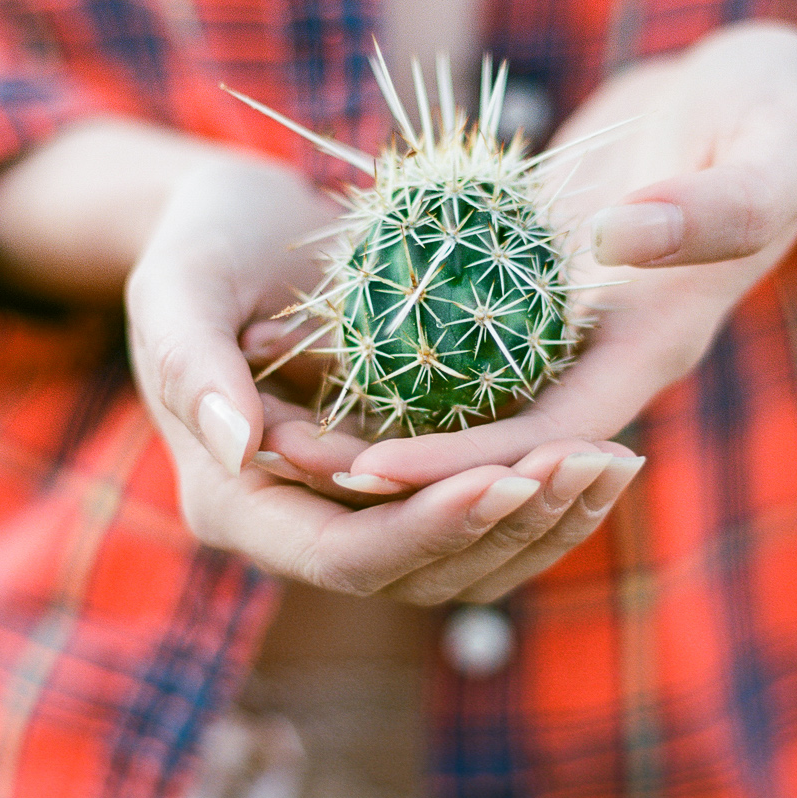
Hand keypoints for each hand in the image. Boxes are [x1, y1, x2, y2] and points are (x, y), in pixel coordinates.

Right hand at [124, 146, 644, 602]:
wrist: (233, 223)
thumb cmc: (200, 241)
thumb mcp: (179, 282)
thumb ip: (189, 361)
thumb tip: (242, 446)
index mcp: (232, 500)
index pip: (344, 555)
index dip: (428, 529)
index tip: (509, 478)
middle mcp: (295, 523)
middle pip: (416, 574)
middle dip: (509, 527)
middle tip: (595, 464)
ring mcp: (350, 505)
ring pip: (458, 560)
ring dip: (541, 524)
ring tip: (617, 462)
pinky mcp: (398, 473)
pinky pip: (472, 512)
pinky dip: (536, 494)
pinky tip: (600, 450)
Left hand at [269, 20, 796, 488]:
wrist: (761, 94)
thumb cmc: (781, 112)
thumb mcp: (774, 146)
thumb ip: (718, 204)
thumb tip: (618, 238)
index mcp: (661, 339)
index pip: (552, 431)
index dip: (464, 461)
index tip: (369, 470)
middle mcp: (607, 345)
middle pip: (495, 435)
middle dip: (399, 456)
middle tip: (284, 458)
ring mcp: (571, 315)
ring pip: (468, 388)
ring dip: (383, 408)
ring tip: (277, 410)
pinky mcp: (541, 276)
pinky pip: (462, 323)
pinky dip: (399, 336)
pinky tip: (320, 325)